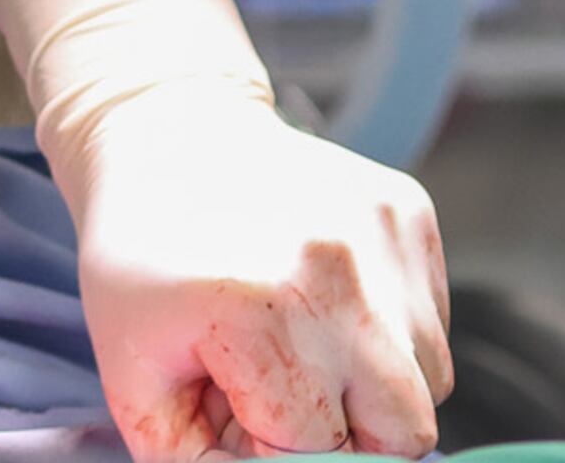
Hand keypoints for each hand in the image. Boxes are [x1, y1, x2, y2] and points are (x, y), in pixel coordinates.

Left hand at [66, 88, 452, 459]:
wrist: (161, 134)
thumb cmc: (140, 259)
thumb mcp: (131, 376)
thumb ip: (194, 460)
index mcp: (258, 315)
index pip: (316, 451)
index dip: (276, 449)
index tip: (240, 415)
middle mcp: (336, 275)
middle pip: (403, 431)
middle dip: (349, 437)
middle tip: (289, 403)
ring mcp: (382, 238)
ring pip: (430, 379)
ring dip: (376, 385)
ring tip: (304, 345)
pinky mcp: (409, 211)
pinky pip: (432, 318)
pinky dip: (392, 331)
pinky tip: (326, 300)